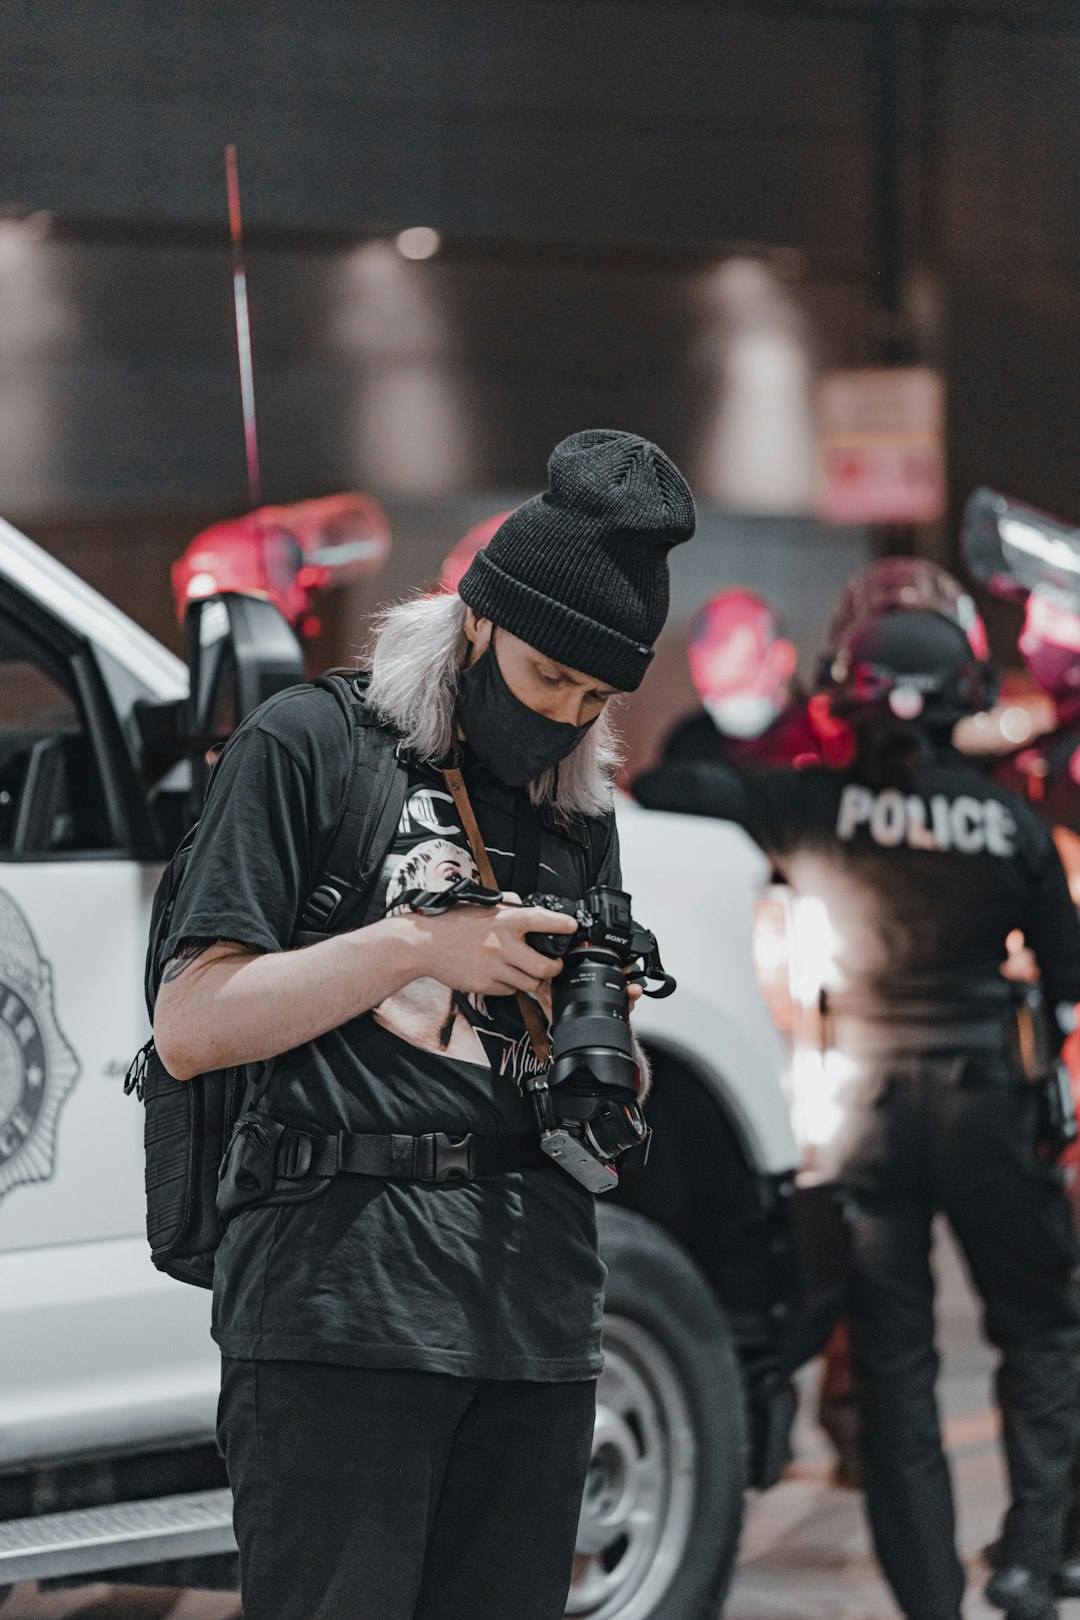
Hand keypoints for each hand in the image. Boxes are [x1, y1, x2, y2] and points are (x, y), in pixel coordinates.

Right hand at [414, 895, 578, 996]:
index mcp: (505, 921)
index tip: (572, 927)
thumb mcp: (482, 906)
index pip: (542, 920)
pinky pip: (509, 990)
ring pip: (529, 983)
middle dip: (555, 968)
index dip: (562, 924)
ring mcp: (494, 967)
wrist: (425, 944)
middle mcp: (503, 945)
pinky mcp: (485, 984)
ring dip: (532, 980)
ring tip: (525, 971)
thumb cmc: (452, 923)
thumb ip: (506, 905)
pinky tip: (500, 974)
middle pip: (545, 967)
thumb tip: (524, 904)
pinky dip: (510, 985)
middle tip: (554, 965)